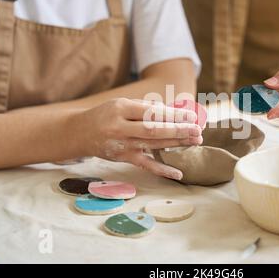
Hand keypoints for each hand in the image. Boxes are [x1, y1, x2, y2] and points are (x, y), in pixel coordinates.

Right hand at [77, 98, 202, 179]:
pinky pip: (145, 165)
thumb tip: (176, 112)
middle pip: (154, 129)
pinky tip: (178, 173)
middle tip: (198, 130)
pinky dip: (162, 170)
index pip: (152, 112)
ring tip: (196, 141)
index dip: (174, 115)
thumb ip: (146, 108)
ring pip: (153, 145)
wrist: (80, 132)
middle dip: (179, 130)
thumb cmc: (106, 115)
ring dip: (177, 144)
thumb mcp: (122, 104)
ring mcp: (121, 145)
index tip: (192, 116)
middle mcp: (120, 126)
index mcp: (122, 108)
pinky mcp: (122, 158)